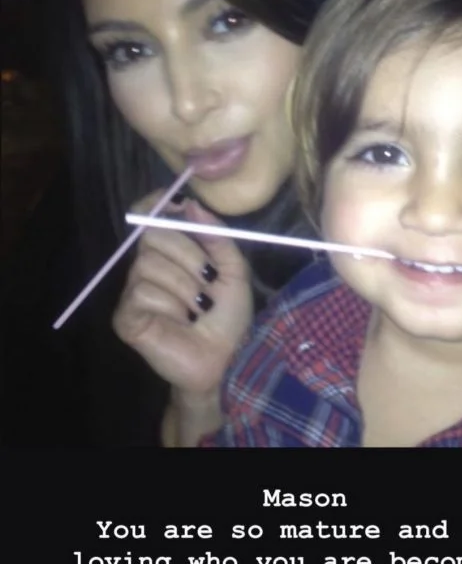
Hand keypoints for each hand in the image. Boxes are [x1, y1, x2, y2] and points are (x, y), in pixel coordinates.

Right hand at [113, 190, 253, 396]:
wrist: (226, 360)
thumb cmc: (229, 318)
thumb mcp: (234, 271)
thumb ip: (217, 236)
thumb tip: (190, 205)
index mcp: (171, 252)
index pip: (148, 217)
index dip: (155, 205)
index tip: (176, 203)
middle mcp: (147, 266)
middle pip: (151, 235)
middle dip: (188, 255)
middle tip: (209, 281)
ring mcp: (133, 292)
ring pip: (148, 265)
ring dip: (184, 287)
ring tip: (198, 309)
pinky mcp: (125, 316)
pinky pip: (141, 292)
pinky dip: (169, 306)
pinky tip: (181, 322)